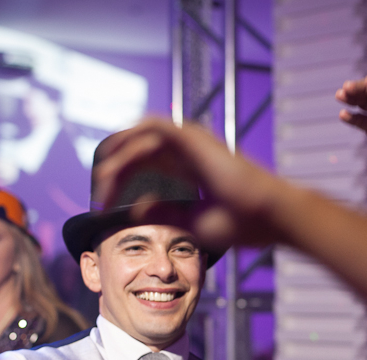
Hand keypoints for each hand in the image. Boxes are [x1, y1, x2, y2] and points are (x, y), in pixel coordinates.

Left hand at [92, 119, 294, 250]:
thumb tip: (134, 208)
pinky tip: (117, 160)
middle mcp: (190, 151)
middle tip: (100, 195)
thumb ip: (164, 213)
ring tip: (103, 179)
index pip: (146, 164)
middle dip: (115, 170)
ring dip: (119, 155)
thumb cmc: (242, 223)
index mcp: (191, 169)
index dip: (121, 181)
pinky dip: (132, 142)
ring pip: (142, 136)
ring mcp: (192, 141)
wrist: (266, 215)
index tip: (104, 207)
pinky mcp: (192, 136)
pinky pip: (152, 129)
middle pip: (139, 150)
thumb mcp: (192, 222)